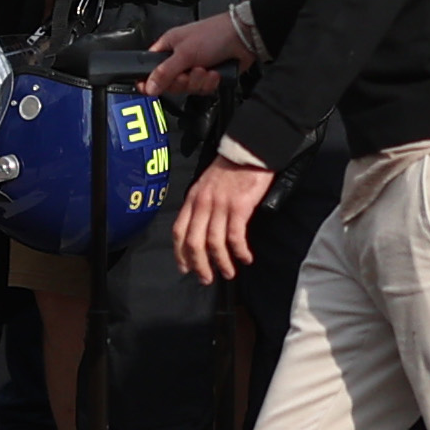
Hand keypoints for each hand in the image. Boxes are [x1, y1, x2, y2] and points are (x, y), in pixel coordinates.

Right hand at [139, 6, 261, 99]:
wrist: (243, 38)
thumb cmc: (215, 34)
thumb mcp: (185, 53)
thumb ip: (165, 72)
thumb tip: (148, 87)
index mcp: (168, 47)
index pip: (150, 68)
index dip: (149, 80)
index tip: (149, 89)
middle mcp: (180, 58)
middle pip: (169, 83)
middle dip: (182, 82)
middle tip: (189, 73)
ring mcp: (194, 68)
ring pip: (187, 88)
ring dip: (198, 82)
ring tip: (206, 69)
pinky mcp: (208, 76)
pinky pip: (202, 89)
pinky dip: (210, 83)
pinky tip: (215, 73)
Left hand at [168, 147, 273, 284]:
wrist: (250, 150)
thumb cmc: (231, 167)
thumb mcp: (206, 183)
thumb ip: (201, 203)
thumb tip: (202, 226)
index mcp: (193, 198)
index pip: (179, 230)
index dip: (180, 253)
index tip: (185, 268)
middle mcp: (203, 203)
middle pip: (194, 242)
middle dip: (199, 265)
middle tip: (207, 279)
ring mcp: (220, 205)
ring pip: (214, 243)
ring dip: (221, 262)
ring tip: (229, 273)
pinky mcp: (239, 206)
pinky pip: (235, 236)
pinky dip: (239, 251)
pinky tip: (246, 258)